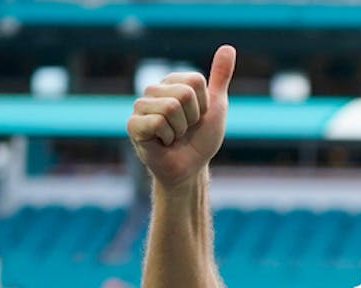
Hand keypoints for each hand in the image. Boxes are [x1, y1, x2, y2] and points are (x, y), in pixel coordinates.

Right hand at [128, 45, 235, 188]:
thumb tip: (228, 47)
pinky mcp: (133, 124)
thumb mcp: (216, 106)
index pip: (195, 82)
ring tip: (173, 137)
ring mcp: (141, 106)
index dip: (203, 105)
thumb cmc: (201, 139)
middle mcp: (153, 89)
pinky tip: (162, 143)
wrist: (191, 168)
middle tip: (185, 130)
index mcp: (172, 82)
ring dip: (180, 129)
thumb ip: (220, 76)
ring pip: (171, 107)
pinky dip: (167, 138)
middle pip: (184, 94)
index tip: (197, 118)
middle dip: (192, 118)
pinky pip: (157, 122)